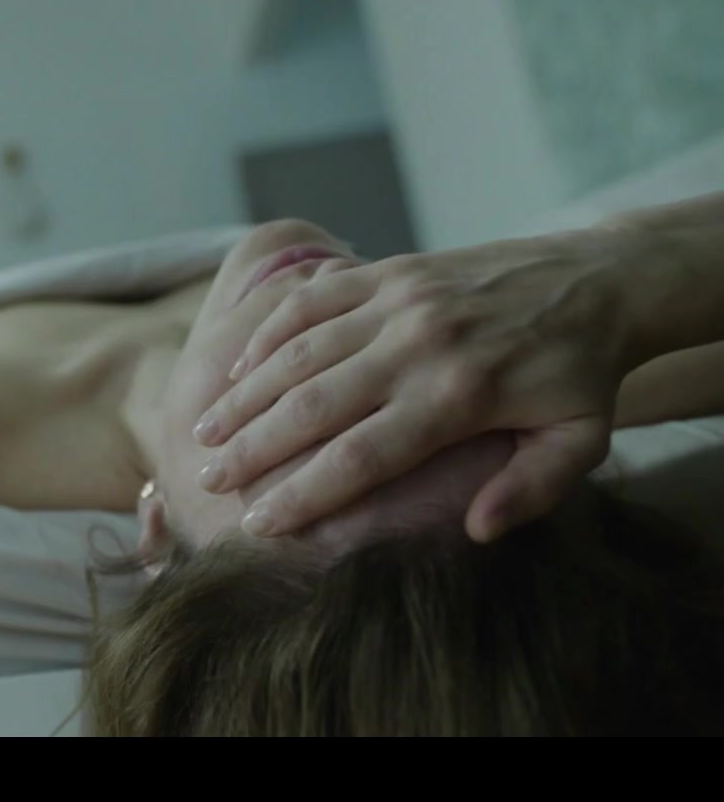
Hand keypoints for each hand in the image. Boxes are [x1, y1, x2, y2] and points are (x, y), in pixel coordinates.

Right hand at [193, 229, 646, 541]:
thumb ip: (532, 488)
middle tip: (210, 480)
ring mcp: (397, 301)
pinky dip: (266, 335)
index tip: (259, 524)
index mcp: (461, 396)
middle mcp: (418, 345)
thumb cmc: (581, 374)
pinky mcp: (387, 271)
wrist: (595, 278)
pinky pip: (310, 301)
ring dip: (245, 395)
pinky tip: (238, 369)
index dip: (303, 493)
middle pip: (312, 405)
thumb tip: (476, 530)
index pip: (362, 456)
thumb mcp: (581, 441)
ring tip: (206, 432)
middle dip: (252, 447)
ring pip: (298, 352)